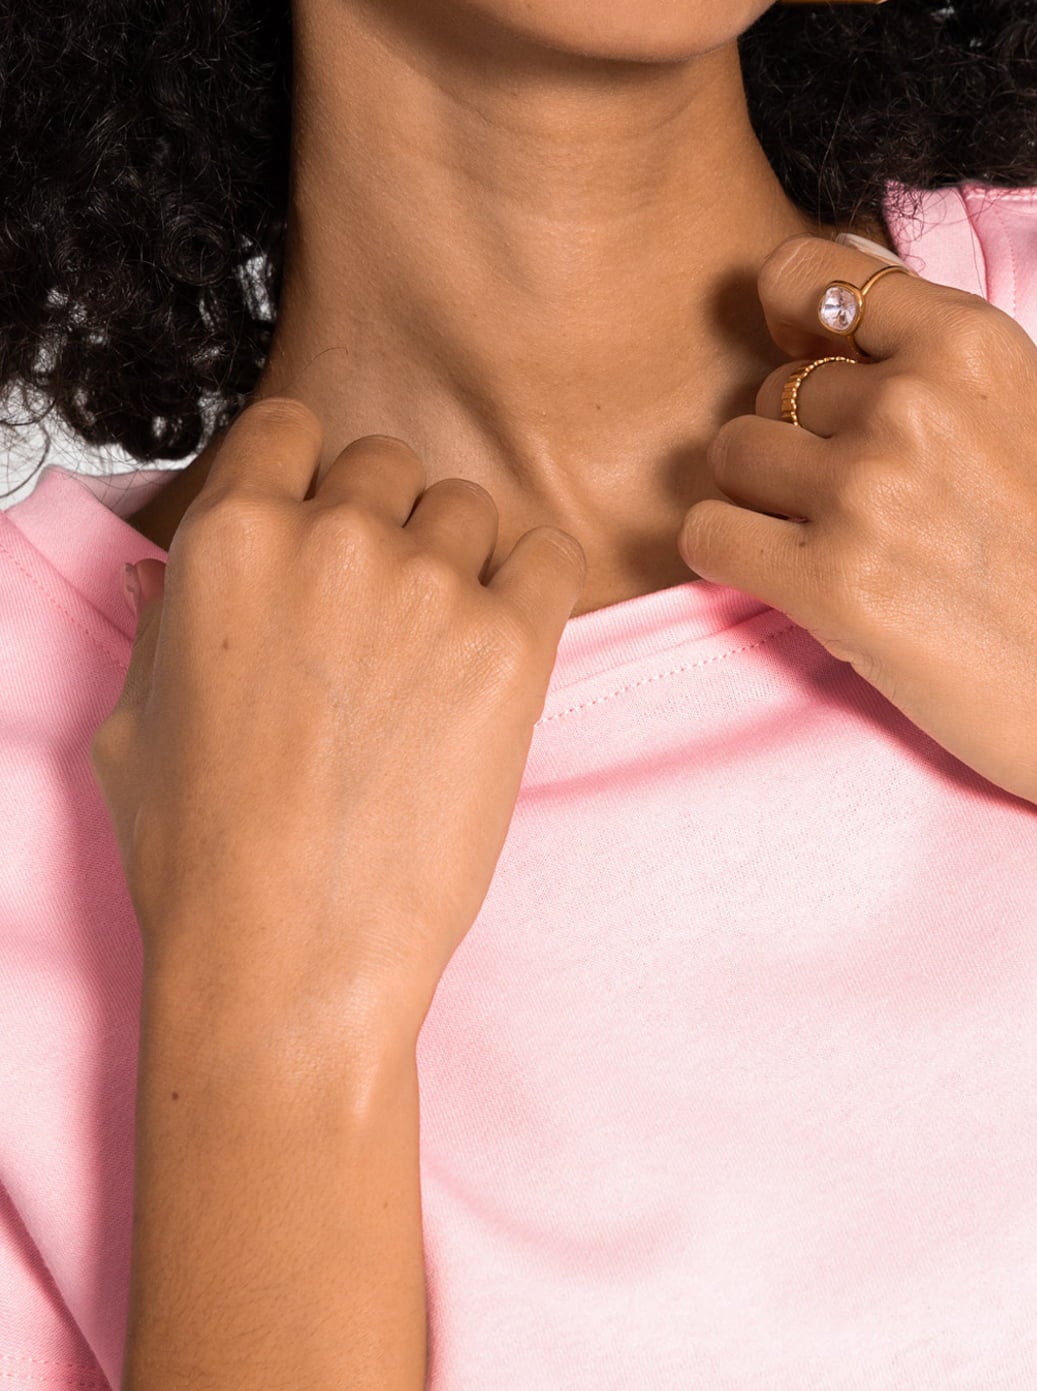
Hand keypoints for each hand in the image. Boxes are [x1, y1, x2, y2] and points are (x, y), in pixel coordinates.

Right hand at [91, 398, 585, 1046]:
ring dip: (457, 558)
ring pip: (467, 508)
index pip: (292, 429)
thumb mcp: (133, 724)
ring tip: (431, 652)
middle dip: (384, 522)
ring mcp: (427, 587)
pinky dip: (531, 587)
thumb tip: (162, 573)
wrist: (290, 960)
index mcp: (230, 541)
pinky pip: (549, 557)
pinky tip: (499, 648)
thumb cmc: (202, 859)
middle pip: (386, 463)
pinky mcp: (511, 644)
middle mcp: (330, 541)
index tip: (319, 527)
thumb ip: (160, 624)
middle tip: (378, 613)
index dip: (308, 477)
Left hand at [680, 235, 1036, 859]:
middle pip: (773, 385)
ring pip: (731, 454)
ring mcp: (868, 493)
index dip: (794, 318)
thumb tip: (899, 322)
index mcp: (974, 343)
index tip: (805, 356)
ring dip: (761, 498)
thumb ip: (982, 363)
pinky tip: (784, 581)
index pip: (811, 276)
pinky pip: (710, 536)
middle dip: (799, 439)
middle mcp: (912, 402)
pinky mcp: (833, 588)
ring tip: (827, 544)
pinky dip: (730, 557)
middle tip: (860, 501)